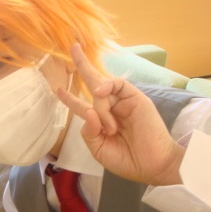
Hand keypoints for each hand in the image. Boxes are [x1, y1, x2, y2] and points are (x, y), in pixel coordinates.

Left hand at [57, 43, 185, 185]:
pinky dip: (107, 85)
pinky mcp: (135, 97)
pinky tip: (100, 93)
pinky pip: (118, 83)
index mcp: (100, 121)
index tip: (57, 89)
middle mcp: (111, 108)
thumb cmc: (127, 160)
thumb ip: (89, 132)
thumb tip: (90, 111)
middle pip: (93, 83)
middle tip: (73, 46)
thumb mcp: (99, 149)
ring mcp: (122, 101)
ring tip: (111, 128)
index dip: (69, 98)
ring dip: (101, 108)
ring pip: (102, 89)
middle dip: (82, 64)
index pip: (82, 105)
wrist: (153, 165)